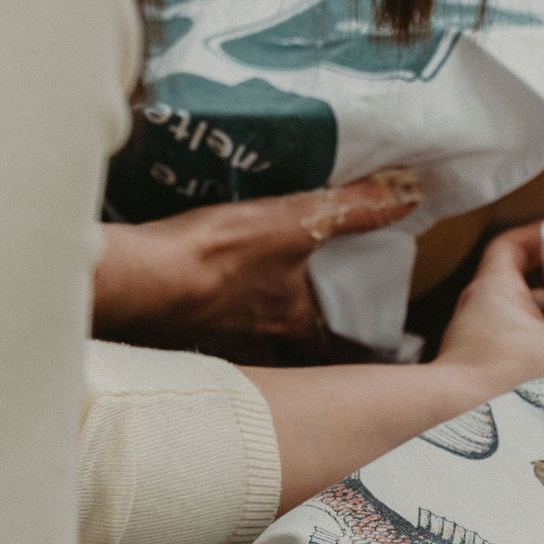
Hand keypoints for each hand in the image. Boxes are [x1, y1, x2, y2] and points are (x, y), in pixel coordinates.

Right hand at [94, 171, 425, 341]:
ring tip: (256, 306)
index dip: (355, 348)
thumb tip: (411, 193)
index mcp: (293, 325)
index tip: (370, 344)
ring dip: (254, 330)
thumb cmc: (213, 256)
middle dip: (303, 337)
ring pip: (248, 346)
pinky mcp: (173, 336)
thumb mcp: (293, 222)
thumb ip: (352, 208)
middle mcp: (259, 347)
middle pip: (293, 350)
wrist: (132, 281)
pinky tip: (202, 301)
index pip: (337, 349)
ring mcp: (214, 345)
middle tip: (312, 318)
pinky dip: (209, 321)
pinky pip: (203, 333)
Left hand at [435, 223, 543, 398]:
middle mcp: (483, 324)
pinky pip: (525, 371)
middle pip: (528, 291)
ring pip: (526, 335)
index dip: (541, 235)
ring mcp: (482, 360)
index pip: (512, 247)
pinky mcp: (490, 395)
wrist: (443, 437)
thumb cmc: (490, 390)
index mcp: (494, 295)